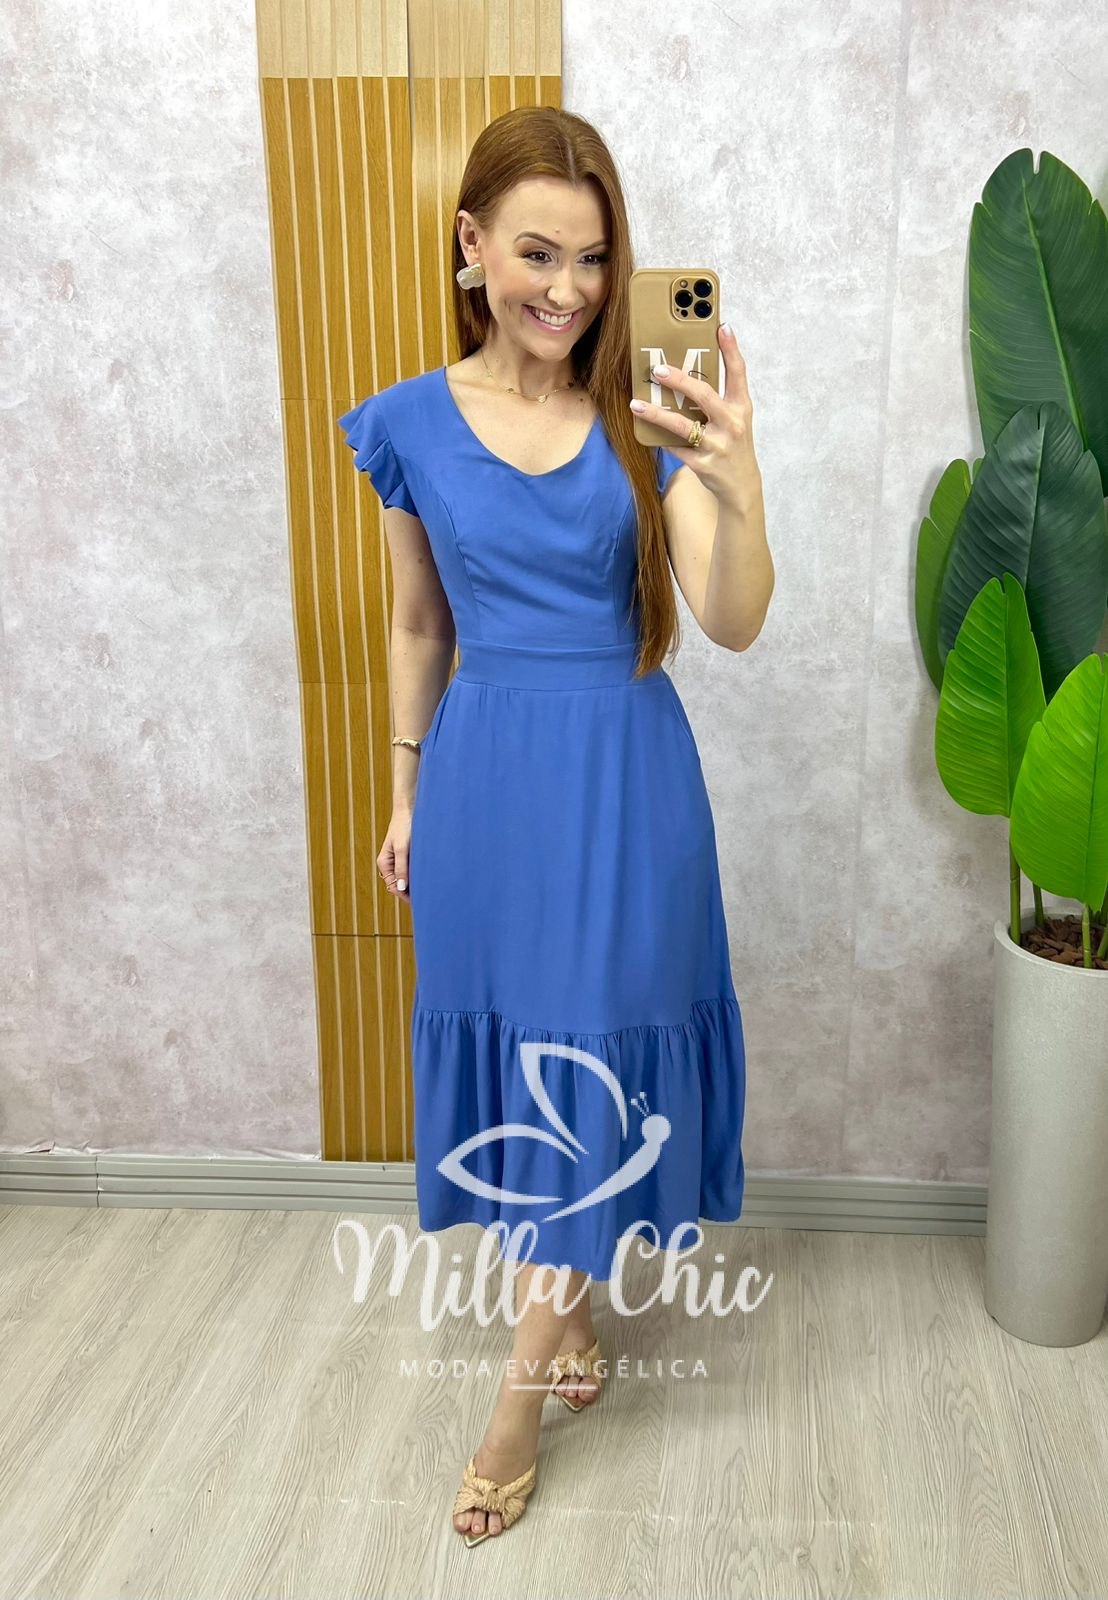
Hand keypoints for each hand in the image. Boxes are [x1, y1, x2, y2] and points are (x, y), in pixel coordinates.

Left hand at [631, 323, 761, 510]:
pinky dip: (660, 439)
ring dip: (657, 414)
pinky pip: (675, 448)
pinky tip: (644, 431)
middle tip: (658, 370)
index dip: (731, 350)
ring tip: (636, 404)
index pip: (738, 373)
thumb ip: (718, 398)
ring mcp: (718, 445)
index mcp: (742, 407)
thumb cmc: (733, 444)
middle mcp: (732, 424)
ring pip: (683, 425)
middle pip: (704, 396)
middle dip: (680, 381)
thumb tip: (686, 374)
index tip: (722, 327)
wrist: (741, 485)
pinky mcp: (703, 464)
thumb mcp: (735, 419)